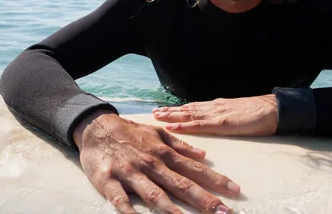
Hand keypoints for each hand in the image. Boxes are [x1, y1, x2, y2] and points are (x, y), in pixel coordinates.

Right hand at [74, 111, 239, 213]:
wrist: (96, 127)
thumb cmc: (130, 132)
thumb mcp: (157, 133)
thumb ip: (180, 146)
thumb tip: (205, 155)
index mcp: (164, 154)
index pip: (195, 169)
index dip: (216, 181)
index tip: (235, 191)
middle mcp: (151, 164)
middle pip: (181, 184)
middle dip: (204, 199)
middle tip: (225, 212)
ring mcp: (130, 173)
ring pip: (154, 194)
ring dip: (171, 209)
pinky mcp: (109, 181)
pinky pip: (120, 200)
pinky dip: (129, 212)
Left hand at [152, 95, 277, 135]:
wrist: (273, 110)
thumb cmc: (260, 114)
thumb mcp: (239, 114)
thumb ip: (227, 117)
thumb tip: (217, 122)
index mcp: (218, 106)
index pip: (194, 107)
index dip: (178, 108)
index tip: (165, 109)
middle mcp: (214, 107)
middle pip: (187, 108)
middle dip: (170, 110)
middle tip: (153, 112)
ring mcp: (216, 114)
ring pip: (188, 114)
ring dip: (171, 115)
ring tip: (156, 116)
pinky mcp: (221, 122)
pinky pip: (198, 124)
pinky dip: (183, 125)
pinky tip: (171, 126)